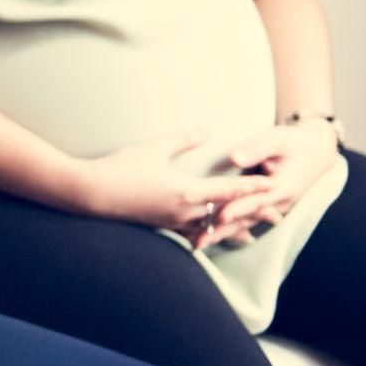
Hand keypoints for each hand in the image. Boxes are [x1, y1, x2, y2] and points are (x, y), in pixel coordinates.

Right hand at [75, 130, 274, 233]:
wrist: (90, 194)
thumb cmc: (121, 168)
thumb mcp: (153, 148)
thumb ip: (183, 139)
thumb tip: (207, 129)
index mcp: (186, 192)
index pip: (229, 191)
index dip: (254, 188)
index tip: (275, 185)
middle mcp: (184, 212)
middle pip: (227, 217)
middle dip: (252, 216)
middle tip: (275, 217)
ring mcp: (172, 223)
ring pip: (210, 230)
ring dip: (231, 230)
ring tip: (249, 234)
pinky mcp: (160, 226)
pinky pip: (191, 234)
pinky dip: (206, 235)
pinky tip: (208, 236)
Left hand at [201, 119, 340, 248]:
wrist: (316, 152)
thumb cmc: (294, 142)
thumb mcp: (278, 138)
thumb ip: (256, 148)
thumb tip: (234, 157)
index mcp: (282, 187)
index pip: (256, 201)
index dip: (238, 208)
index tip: (220, 216)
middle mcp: (278, 203)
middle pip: (246, 219)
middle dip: (222, 230)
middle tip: (197, 241)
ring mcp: (272, 209)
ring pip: (244, 225)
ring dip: (221, 235)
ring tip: (196, 245)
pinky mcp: (265, 209)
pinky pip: (244, 223)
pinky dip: (226, 231)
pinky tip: (207, 238)